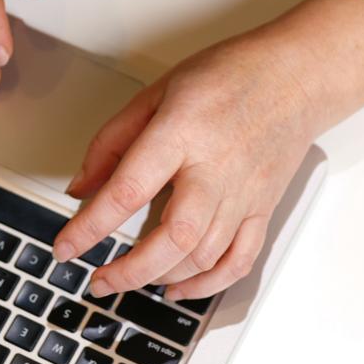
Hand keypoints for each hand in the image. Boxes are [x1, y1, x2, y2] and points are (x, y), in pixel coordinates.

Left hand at [53, 0, 363, 299]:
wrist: (298, 75)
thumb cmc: (229, 75)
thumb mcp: (156, 91)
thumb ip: (112, 141)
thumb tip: (81, 187)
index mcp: (181, 132)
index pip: (128, 189)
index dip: (91, 226)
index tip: (66, 248)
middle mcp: (215, 169)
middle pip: (175, 237)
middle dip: (130, 270)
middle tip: (99, 281)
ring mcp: (244, 193)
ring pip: (204, 255)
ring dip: (161, 277)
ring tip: (129, 279)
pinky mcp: (262, 208)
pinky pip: (239, 260)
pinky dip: (207, 284)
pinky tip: (178, 288)